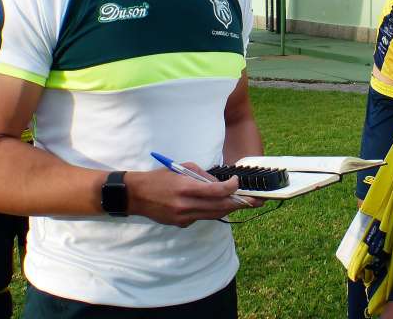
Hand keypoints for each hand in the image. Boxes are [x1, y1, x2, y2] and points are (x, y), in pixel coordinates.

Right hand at [125, 163, 261, 226]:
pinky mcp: (181, 224)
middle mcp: (186, 205)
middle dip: (239, 203)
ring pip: (214, 215)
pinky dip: (211, 211)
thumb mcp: (181, 168)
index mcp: (186, 188)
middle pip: (220, 207)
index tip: (237, 183)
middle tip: (255, 200)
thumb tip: (220, 184)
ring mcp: (183, 217)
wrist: (136, 195)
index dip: (231, 188)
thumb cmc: (160, 177)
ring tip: (242, 203)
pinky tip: (215, 205)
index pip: (216, 191)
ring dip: (229, 209)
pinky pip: (202, 217)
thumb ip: (202, 176)